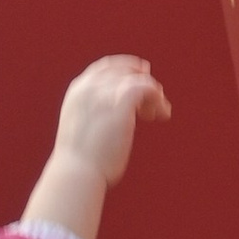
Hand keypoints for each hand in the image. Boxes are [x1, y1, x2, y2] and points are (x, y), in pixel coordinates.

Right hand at [25, 54, 170, 238]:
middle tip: (157, 94)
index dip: (125, 67)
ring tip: (158, 113)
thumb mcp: (81, 130)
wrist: (77, 172)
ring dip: (152, 95)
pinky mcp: (121, 101)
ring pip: (138, 80)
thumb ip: (94, 116)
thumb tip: (113, 118)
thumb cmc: (81, 161)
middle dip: (141, 79)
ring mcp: (105, 92)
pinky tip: (162, 115)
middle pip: (124, 71)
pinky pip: (147, 88)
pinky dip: (158, 99)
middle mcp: (90, 87)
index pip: (104, 68)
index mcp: (77, 92)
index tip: (141, 73)